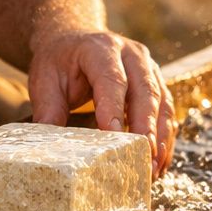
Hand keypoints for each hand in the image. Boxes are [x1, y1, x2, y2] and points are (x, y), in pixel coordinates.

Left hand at [27, 29, 175, 175]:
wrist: (74, 42)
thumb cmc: (60, 62)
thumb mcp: (45, 79)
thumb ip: (49, 109)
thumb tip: (51, 147)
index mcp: (101, 49)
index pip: (111, 79)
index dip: (114, 108)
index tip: (112, 136)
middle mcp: (132, 54)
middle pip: (145, 92)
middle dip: (146, 128)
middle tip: (143, 159)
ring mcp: (148, 67)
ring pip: (162, 103)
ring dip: (160, 138)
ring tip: (153, 168)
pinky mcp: (157, 83)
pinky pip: (166, 111)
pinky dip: (165, 138)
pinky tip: (159, 161)